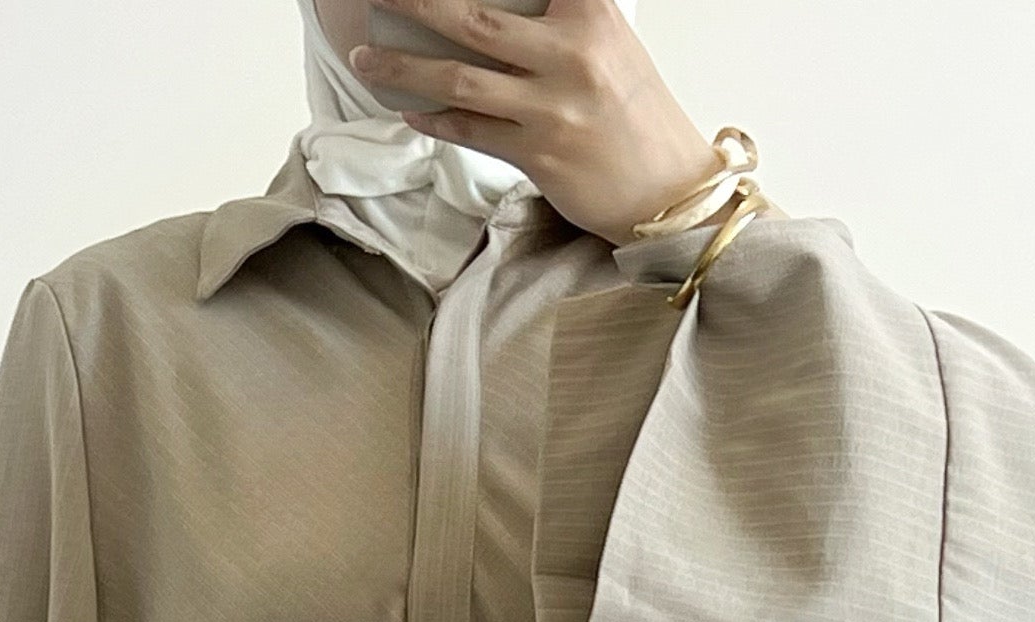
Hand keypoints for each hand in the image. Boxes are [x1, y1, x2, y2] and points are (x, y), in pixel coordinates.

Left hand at [349, 0, 720, 246]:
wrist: (669, 190)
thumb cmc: (635, 112)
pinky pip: (471, 130)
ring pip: (460, 79)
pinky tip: (408, 108)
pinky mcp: (539, 155)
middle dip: (416, 1)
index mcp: (592, 12)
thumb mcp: (609, 42)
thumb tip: (489, 9)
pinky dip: (434, 118)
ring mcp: (553, 108)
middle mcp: (571, 55)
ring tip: (366, 59)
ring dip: (404, 67)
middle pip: (474, 18)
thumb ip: (561, 17)